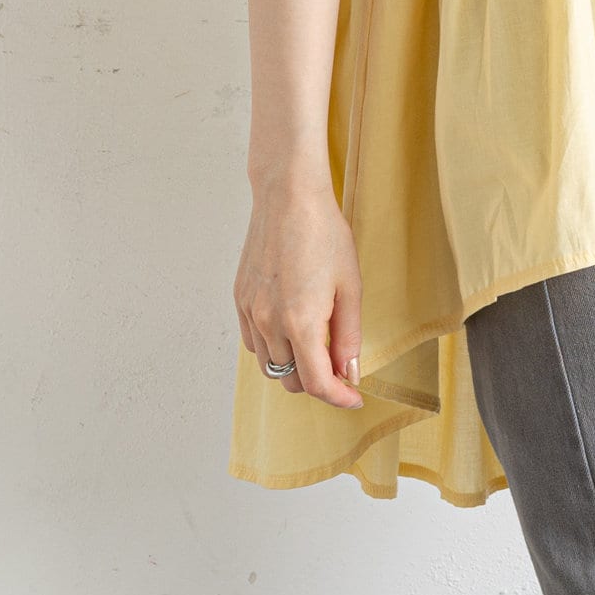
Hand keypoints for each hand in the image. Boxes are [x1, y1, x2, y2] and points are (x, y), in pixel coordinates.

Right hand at [235, 173, 365, 408]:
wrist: (288, 197)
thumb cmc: (324, 234)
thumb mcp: (350, 286)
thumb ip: (348, 335)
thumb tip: (348, 372)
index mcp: (300, 322)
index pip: (316, 383)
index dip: (338, 397)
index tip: (353, 398)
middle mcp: (269, 323)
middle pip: (290, 380)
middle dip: (317, 381)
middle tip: (338, 365)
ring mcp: (251, 312)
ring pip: (269, 364)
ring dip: (293, 365)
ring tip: (315, 342)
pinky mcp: (240, 299)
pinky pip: (254, 341)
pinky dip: (272, 346)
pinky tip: (290, 326)